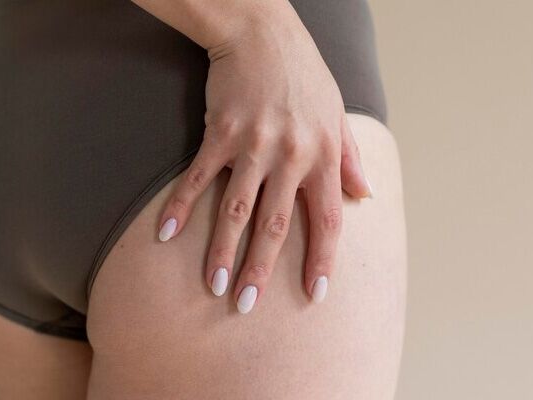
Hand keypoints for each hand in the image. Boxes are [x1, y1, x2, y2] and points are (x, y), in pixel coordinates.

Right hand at [157, 17, 372, 312]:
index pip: (327, 219)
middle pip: (276, 225)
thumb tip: (365, 195)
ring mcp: (254, 145)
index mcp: (324, 154)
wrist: (263, 32)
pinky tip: (167, 234)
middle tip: (247, 306)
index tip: (315, 293)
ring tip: (214, 286)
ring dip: (223, 251)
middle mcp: (292, 156)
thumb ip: (351, 158)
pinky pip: (198, 176)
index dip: (322, 259)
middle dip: (261, 269)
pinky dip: (181, 206)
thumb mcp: (338, 113)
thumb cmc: (304, 75)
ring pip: (236, 209)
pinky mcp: (220, 132)